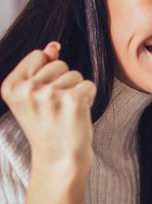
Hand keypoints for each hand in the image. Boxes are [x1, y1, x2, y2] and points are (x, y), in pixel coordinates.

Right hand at [1, 41, 95, 172]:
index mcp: (11, 86)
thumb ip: (42, 67)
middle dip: (63, 82)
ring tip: (66, 111)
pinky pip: (89, 85)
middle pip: (59, 63)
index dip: (47, 73)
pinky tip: (78, 114)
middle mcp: (27, 89)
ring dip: (76, 91)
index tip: (42, 96)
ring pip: (75, 74)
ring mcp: (50, 95)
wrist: (59, 158)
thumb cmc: (48, 125)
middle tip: (56, 107)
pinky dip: (89, 97)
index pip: (38, 55)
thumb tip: (54, 44)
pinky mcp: (72, 100)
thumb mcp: (35, 96)